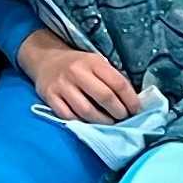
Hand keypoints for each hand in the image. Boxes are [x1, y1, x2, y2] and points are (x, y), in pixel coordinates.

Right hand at [23, 31, 140, 123]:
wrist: (46, 60)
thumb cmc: (77, 64)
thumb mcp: (96, 63)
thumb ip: (112, 78)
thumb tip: (132, 100)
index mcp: (93, 62)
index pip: (118, 83)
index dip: (131, 100)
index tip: (136, 109)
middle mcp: (77, 72)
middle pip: (105, 97)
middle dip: (119, 112)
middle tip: (124, 118)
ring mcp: (62, 85)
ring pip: (87, 111)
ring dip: (102, 121)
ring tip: (110, 123)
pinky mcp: (50, 97)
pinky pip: (68, 116)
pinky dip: (82, 122)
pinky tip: (89, 122)